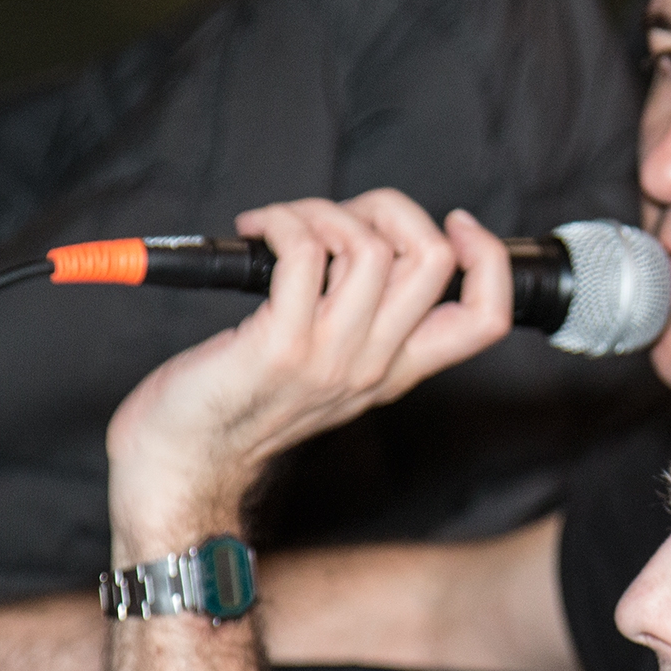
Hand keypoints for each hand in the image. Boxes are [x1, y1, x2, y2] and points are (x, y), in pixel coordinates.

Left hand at [105, 190, 511, 561]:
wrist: (182, 463)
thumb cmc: (239, 405)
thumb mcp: (324, 371)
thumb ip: (357, 320)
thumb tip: (363, 239)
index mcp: (396, 369)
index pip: (485, 318)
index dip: (488, 259)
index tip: (456, 225)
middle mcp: (374, 364)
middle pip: (434, 261)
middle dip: (391, 208)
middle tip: (342, 214)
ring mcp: (330, 357)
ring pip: (370, 247)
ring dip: (322, 210)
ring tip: (285, 223)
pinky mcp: (280, 345)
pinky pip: (302, 252)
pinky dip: (281, 221)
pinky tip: (257, 230)